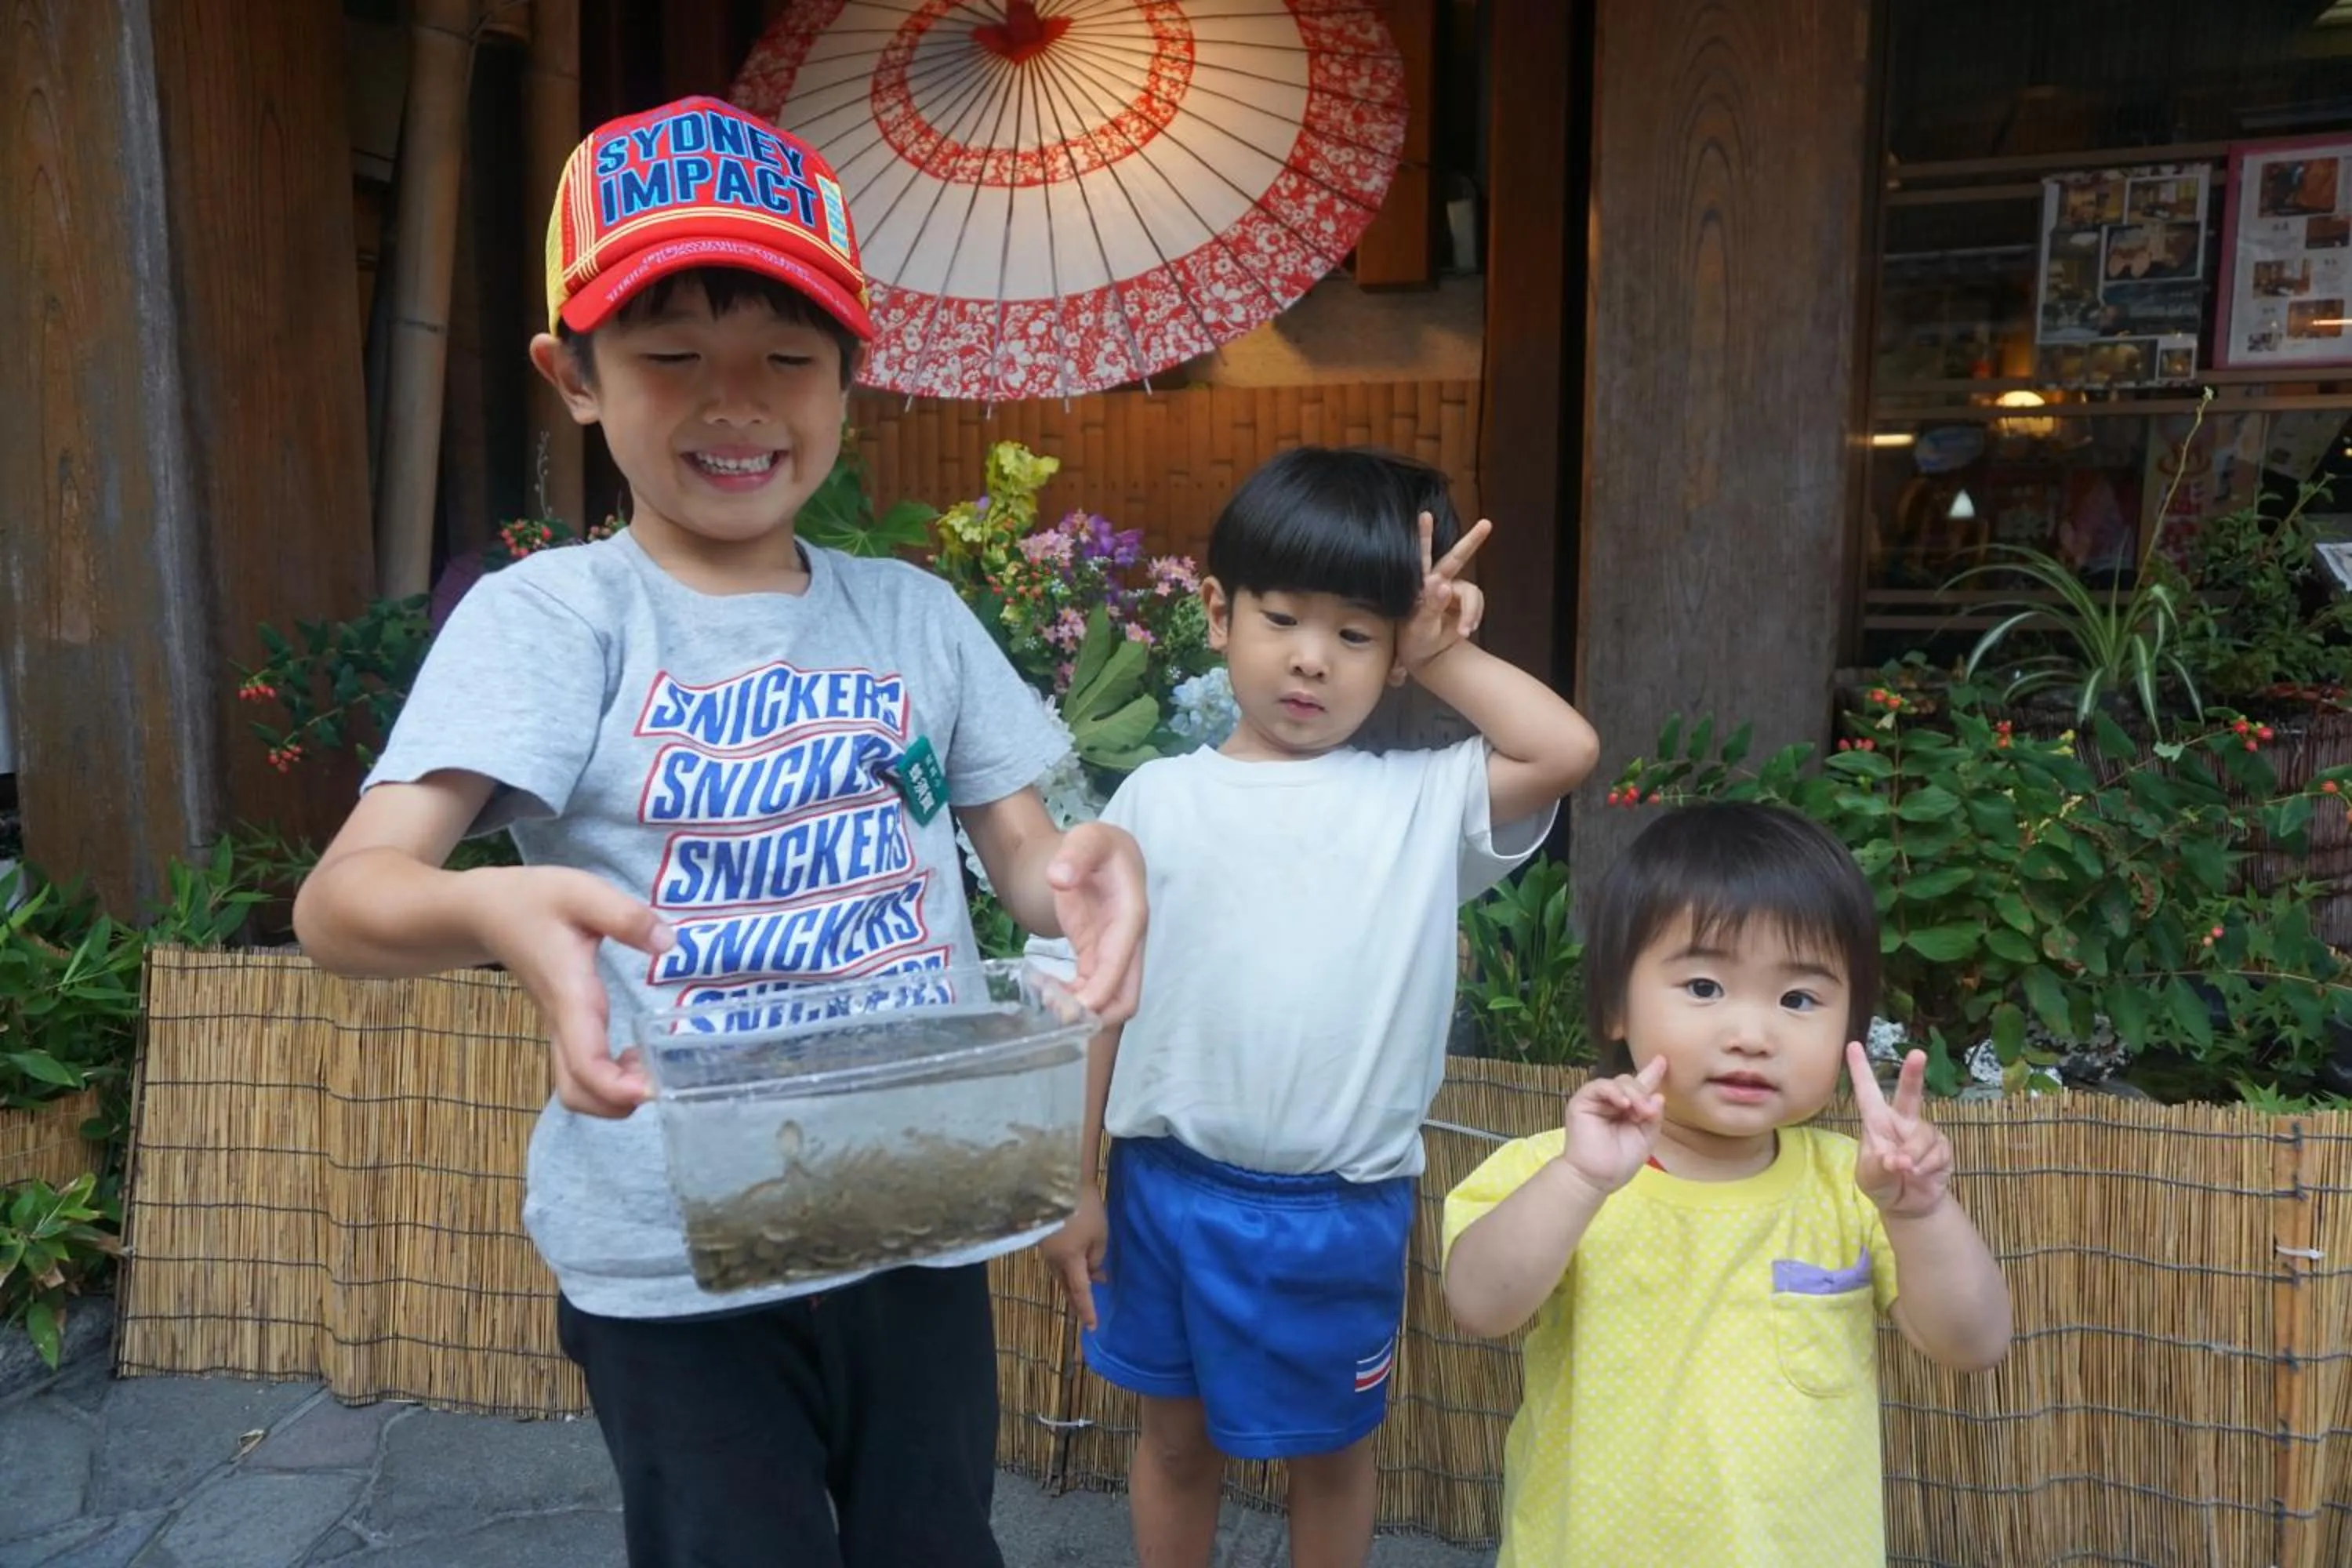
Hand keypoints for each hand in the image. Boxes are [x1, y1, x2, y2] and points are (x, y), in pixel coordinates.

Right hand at [473, 866, 674, 1117]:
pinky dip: (607, 1081)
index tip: (651, 1089)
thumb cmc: (531, 900)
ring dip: (613, 1096)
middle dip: (617, 1105)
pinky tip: (634, 1057)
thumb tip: (667, 942)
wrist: (482, 911)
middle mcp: (560, 1023)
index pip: (586, 1063)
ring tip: (651, 1069)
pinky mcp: (560, 1027)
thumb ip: (624, 916)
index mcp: (569, 996)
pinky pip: (579, 1072)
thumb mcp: (581, 892)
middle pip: (577, 1093)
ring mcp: (556, 1029)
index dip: (616, 1088)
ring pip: (575, 1088)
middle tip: (660, 1082)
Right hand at [1041, 1189, 1108, 1328]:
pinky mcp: (1042, 1238)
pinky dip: (1068, 1267)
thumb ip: (1096, 1257)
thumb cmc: (1083, 1208)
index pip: (1080, 1291)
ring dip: (1074, 1281)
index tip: (1092, 1326)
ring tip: (1091, 1281)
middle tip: (1085, 1314)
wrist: (1058, 1182)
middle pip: (1066, 1286)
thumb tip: (1092, 1270)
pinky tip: (1079, 1262)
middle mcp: (1053, 1260)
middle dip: (1077, 1300)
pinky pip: (1057, 1261)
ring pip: (1060, 1274)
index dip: (1087, 1309)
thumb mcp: (1099, 1234)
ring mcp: (1045, 1249)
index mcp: (1069, 1260)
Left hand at [1046, 822, 1146, 1024]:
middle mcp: (1129, 941)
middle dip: (1099, 1014)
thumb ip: (1075, 854)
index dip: (1103, 986)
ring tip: (1045, 1004)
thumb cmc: (1097, 846)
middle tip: (1057, 1016)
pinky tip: (1046, 992)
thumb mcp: (1088, 838)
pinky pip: (1092, 990)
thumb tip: (1059, 878)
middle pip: (1127, 995)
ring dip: (1084, 1011)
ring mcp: (1115, 952)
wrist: (1098, 852)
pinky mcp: (1098, 957)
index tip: (1076, 1006)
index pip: (1122, 959)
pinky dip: (1074, 999)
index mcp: (1131, 913)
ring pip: (1111, 999)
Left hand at [1394, 513, 1493, 677]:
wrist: (1427, 656)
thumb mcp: (1419, 627)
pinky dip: (1474, 617)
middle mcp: (1438, 583)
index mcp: (1420, 585)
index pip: (1422, 557)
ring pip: (1472, 591)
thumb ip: (1431, 606)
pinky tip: (1465, 630)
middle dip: (1472, 540)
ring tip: (1464, 630)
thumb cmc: (1414, 640)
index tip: (1425, 516)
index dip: (1424, 536)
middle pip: (1457, 558)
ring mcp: (1453, 592)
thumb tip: (1443, 584)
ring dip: (1472, 611)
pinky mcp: (1465, 603)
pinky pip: (1477, 603)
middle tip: (1486, 524)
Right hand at [1559, 1056, 1668, 1194]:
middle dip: (1644, 1094)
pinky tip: (1624, 1104)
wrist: (1596, 1178)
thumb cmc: (1620, 1162)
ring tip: (1639, 1113)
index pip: (1640, 1087)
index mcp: (1627, 1110)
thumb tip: (1659, 1096)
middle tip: (1649, 1113)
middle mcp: (1612, 1102)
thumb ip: (1653, 1117)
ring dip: (1633, 1094)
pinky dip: (1614, 1092)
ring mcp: (1597, 1100)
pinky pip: (1600, 1086)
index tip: (1663, 1059)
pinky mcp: (1582, 1101)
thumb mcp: (1645, 1138)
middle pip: (1631, 1082)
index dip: (1651, 1073)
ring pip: (1619, 1081)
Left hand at [1849, 1043, 1953, 1218]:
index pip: (1867, 1093)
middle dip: (1913, 1074)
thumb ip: (1879, 1167)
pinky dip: (1927, 1166)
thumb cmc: (1881, 1183)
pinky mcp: (1941, 1148)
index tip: (1852, 1045)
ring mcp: (1923, 1133)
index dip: (1860, 1069)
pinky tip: (1921, 1174)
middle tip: (1917, 1054)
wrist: (1908, 1204)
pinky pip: (1937, 1153)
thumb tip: (1899, 1160)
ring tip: (1907, 1170)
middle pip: (1909, 1094)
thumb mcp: (1870, 1177)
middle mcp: (1902, 1121)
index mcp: (1877, 1122)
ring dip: (1914, 1155)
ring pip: (1923, 1136)